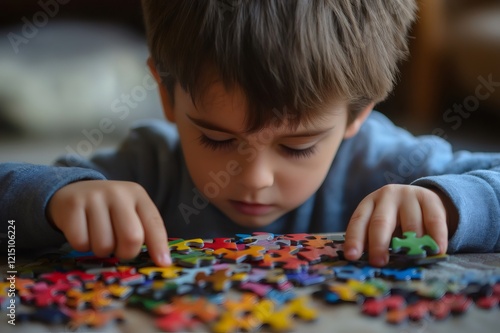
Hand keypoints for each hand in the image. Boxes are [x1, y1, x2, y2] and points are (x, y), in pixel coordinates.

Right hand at [47, 180, 170, 265]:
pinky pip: (81, 243)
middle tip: (119, 249)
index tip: (162, 264)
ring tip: (99, 237)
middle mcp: (118, 193)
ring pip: (104, 245)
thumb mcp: (130, 212)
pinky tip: (83, 232)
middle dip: (126, 253)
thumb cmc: (108, 209)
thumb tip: (162, 262)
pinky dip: (82, 246)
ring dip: (102, 250)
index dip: (159, 246)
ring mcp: (94, 198)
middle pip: (131, 238)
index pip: (154, 223)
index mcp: (137, 194)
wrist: (72, 191)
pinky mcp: (72, 206)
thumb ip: (145, 231)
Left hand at [343, 184, 455, 266]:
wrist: (422, 199)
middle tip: (378, 262)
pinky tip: (437, 252)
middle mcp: (387, 196)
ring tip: (411, 261)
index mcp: (369, 203)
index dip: (355, 239)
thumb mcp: (381, 225)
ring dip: (411, 245)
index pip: (359, 221)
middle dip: (378, 244)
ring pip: (410, 224)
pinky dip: (436, 238)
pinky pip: (434, 221)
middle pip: (381, 222)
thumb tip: (370, 264)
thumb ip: (374, 240)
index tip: (352, 256)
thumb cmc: (395, 219)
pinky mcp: (430, 199)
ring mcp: (408, 196)